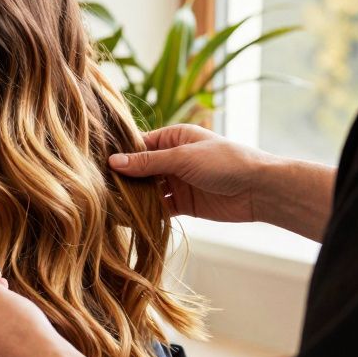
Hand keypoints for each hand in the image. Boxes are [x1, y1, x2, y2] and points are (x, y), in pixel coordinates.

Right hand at [107, 124, 269, 223]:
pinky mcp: (183, 203)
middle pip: (139, 169)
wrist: (259, 190)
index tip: (97, 165)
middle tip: (98, 188)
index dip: (120, 155)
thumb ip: (147, 162)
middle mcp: (172, 159)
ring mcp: (177, 182)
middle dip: (123, 179)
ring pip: (147, 189)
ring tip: (108, 204)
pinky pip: (158, 207)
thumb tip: (113, 162)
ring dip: (132, 197)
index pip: (138, 146)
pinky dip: (145, 212)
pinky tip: (127, 218)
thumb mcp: (182, 158)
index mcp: (173, 138)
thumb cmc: (225, 162)